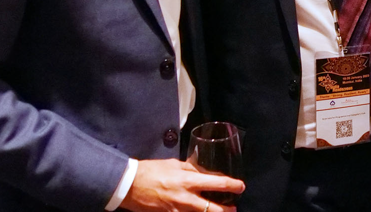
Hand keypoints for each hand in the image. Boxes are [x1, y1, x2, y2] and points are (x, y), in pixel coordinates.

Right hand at [120, 159, 244, 211]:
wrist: (129, 185)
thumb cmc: (152, 171)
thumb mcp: (175, 164)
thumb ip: (191, 169)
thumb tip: (204, 173)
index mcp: (188, 181)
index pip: (217, 183)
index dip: (232, 185)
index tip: (241, 186)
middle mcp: (185, 198)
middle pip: (213, 209)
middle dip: (227, 210)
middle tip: (234, 208)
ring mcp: (176, 211)